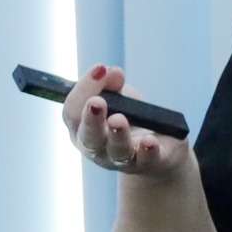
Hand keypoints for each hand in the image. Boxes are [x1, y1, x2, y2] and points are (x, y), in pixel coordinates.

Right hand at [63, 64, 191, 179]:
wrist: (159, 148)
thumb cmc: (130, 118)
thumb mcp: (119, 96)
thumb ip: (112, 83)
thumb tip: (113, 73)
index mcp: (82, 129)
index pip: (73, 112)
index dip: (83, 90)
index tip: (100, 69)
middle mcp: (97, 148)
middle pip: (89, 137)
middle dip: (92, 119)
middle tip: (96, 102)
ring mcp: (121, 159)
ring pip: (116, 150)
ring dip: (117, 134)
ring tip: (118, 119)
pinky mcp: (149, 163)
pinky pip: (147, 159)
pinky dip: (148, 150)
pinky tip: (150, 141)